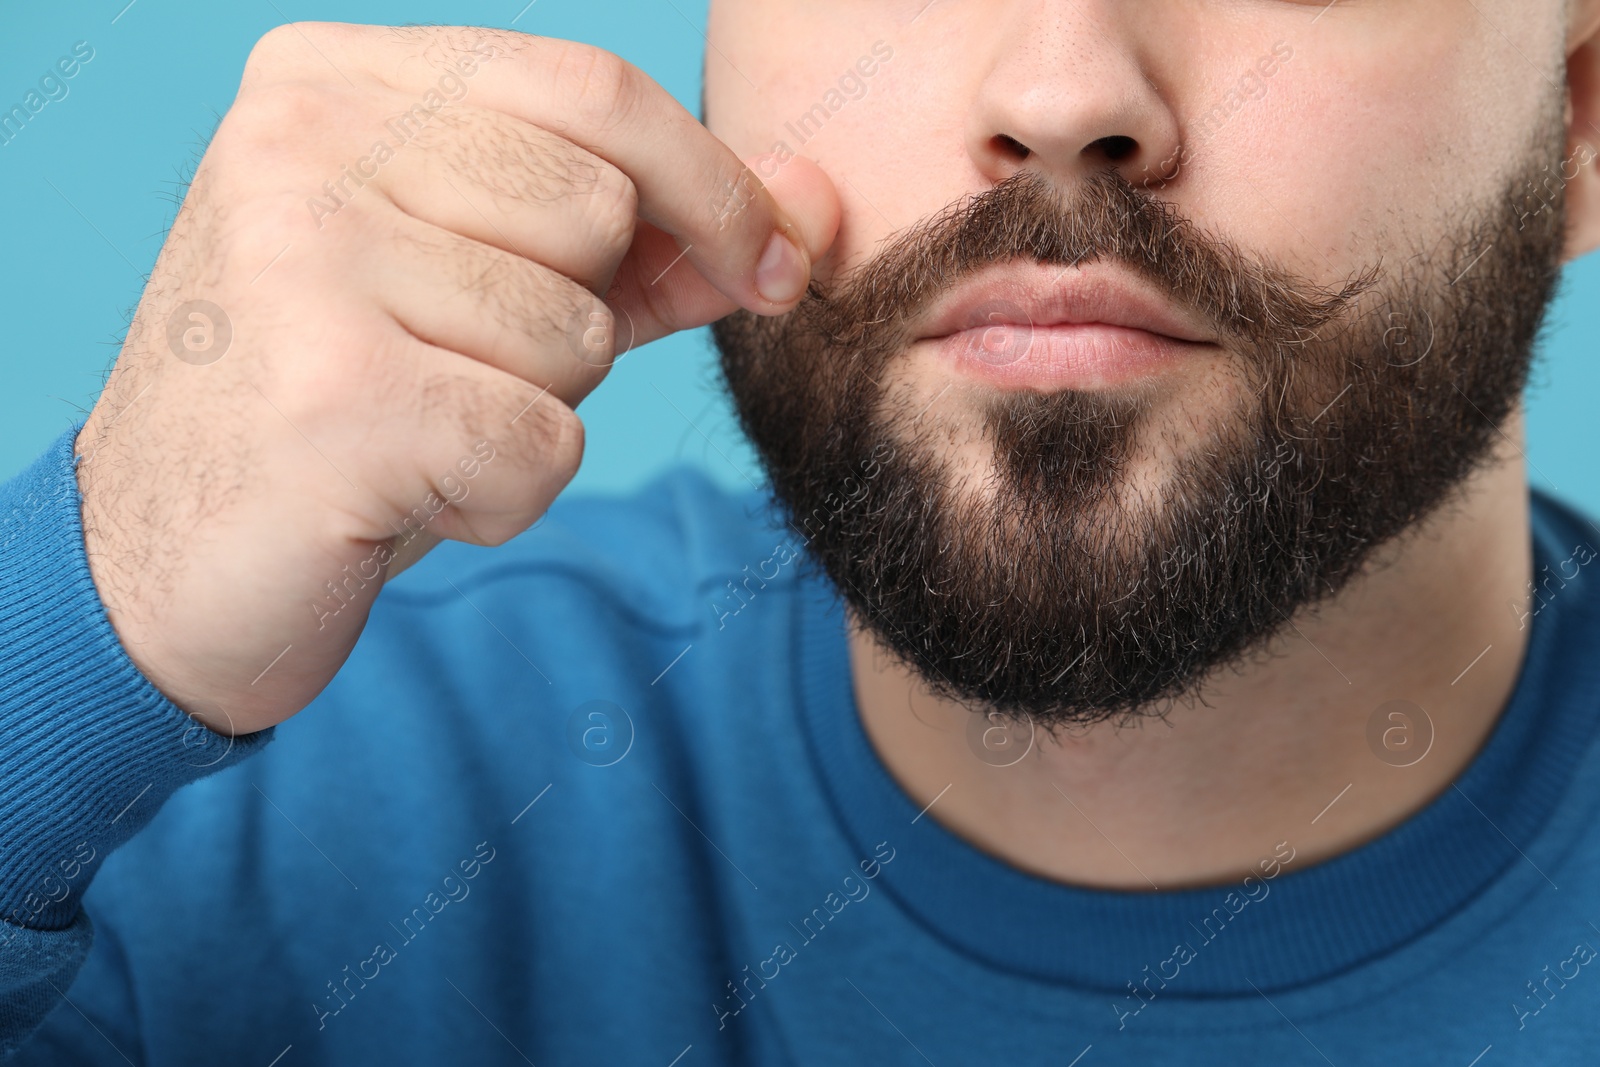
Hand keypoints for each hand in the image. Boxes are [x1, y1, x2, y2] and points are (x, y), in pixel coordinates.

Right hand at [72, 23, 839, 733]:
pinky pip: (542, 445)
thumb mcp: (489, 297)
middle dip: (576, 324)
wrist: (160, 564)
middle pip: (596, 213)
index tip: (773, 266)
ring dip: (529, 414)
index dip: (714, 184)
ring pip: (575, 337)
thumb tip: (814, 204)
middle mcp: (298, 145)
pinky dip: (501, 496)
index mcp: (329, 83)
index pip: (595, 92)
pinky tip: (399, 494)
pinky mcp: (329, 400)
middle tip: (453, 372)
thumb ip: (647, 245)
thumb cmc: (341, 408)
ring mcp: (299, 264)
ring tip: (409, 429)